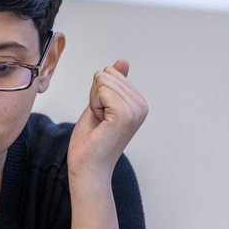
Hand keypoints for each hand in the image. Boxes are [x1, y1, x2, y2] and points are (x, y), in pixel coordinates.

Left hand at [67, 59, 147, 180]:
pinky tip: (100, 122)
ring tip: (100, 123)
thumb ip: (111, 84)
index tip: (100, 115)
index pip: (111, 73)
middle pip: (107, 75)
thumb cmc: (90, 142)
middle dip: (94, 96)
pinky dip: (94, 105)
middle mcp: (141, 105)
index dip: (96, 93)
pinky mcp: (126, 114)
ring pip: (103, 82)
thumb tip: (122, 61)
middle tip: (99, 120)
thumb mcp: (99, 104)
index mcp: (138, 103)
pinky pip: (101, 91)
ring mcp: (136, 110)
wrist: (87, 167)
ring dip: (94, 102)